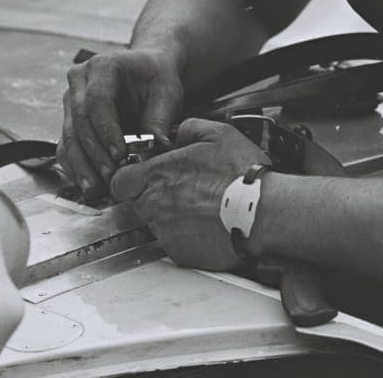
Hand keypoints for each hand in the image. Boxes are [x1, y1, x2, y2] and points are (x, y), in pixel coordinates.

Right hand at [57, 49, 183, 200]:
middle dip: (95, 154)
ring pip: (69, 139)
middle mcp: (79, 82)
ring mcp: (71, 102)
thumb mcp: (166, 94)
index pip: (97, 101)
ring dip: (82, 167)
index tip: (119, 154)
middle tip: (111, 177)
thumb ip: (159, 119)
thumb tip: (157, 147)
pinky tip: (89, 185)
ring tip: (97, 189)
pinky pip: (67, 148)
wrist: (147, 74)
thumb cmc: (156, 79)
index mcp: (102, 67)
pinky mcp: (70, 123)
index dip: (106, 130)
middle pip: (79, 122)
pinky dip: (77, 169)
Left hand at [110, 118, 270, 269]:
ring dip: (171, 216)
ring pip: (156, 224)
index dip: (130, 178)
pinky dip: (186, 236)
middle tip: (184, 189)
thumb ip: (187, 129)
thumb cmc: (241, 174)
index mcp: (158, 175)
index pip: (119, 182)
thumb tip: (178, 134)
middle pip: (137, 203)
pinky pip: (174, 243)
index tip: (144, 175)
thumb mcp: (216, 133)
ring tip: (202, 206)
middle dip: (154, 196)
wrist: (263, 212)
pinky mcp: (181, 255)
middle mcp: (156, 206)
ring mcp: (166, 233)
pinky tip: (208, 223)